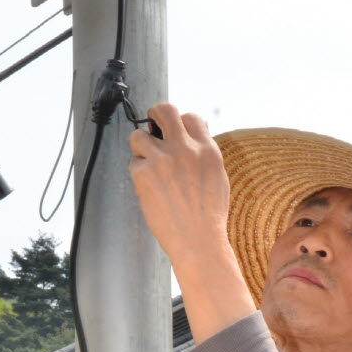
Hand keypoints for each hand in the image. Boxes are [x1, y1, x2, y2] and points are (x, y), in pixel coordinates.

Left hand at [128, 102, 231, 269]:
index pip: (190, 117)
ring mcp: (163, 160)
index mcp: (207, 150)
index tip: (176, 135)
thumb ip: (205, 155)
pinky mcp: (144, 174)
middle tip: (154, 130)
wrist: (197, 242)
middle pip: (163, 109)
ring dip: (141, 149)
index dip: (181, 125)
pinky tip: (150, 189)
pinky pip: (133, 163)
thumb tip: (193, 136)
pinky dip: (139, 175)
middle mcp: (185, 149)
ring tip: (149, 166)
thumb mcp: (218, 179)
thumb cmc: (208, 217)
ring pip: (138, 135)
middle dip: (155, 116)